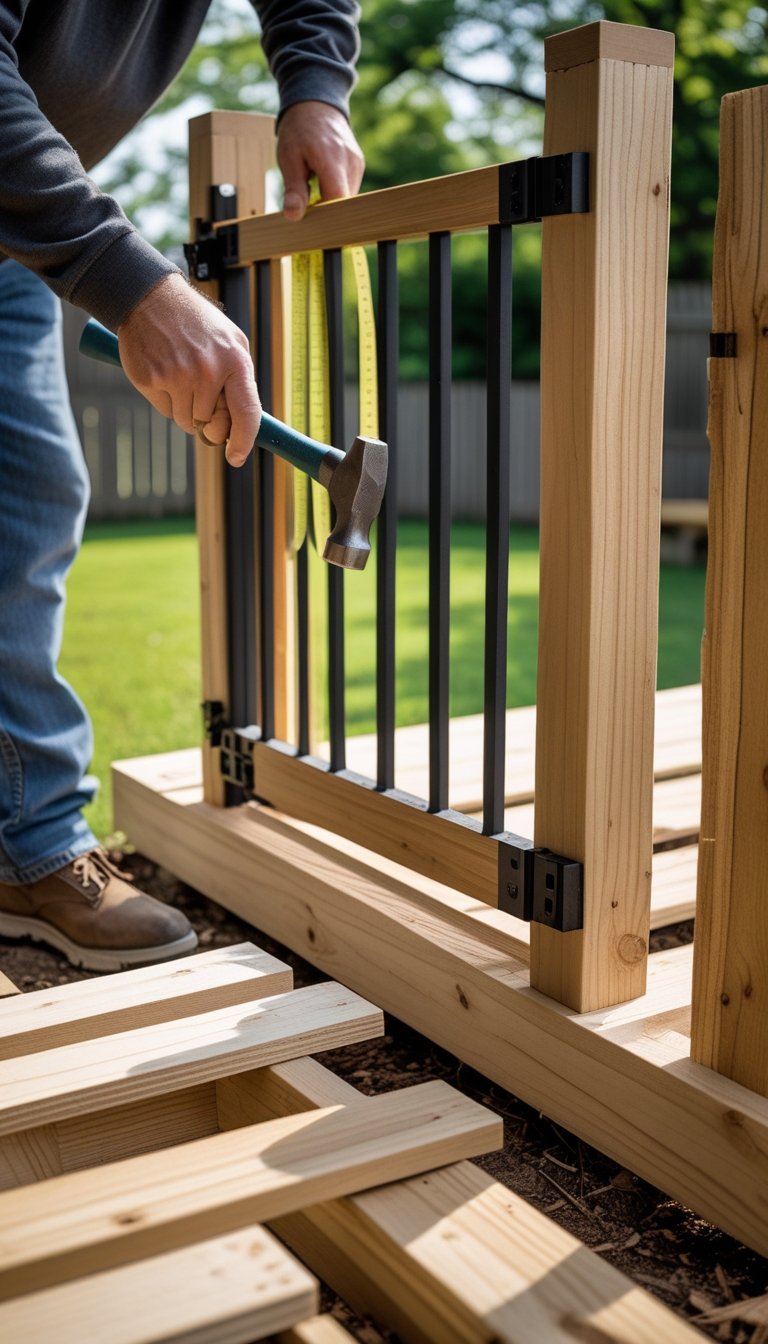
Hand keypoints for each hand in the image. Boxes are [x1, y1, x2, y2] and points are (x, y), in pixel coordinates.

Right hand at [117, 274, 260, 466]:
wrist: (151, 298)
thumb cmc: (195, 323)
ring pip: (186, 422)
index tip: (236, 457)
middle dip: (209, 422)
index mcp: (234, 361)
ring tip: (181, 374)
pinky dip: (166, 400)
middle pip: (211, 425)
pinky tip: (164, 372)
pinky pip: (165, 411)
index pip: (247, 414)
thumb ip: (240, 381)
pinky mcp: (151, 380)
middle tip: (202, 398)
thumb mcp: (230, 342)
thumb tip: (241, 425)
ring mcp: (177, 376)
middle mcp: (207, 371)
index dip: (243, 441)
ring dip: (185, 408)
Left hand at [277, 101, 364, 219]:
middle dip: (326, 211)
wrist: (315, 104)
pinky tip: (322, 182)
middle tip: (307, 208)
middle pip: (344, 203)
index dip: (326, 217)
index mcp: (331, 159)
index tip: (311, 223)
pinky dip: (335, 192)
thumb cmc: (298, 131)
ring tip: (313, 188)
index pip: (337, 200)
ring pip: (347, 197)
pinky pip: (349, 188)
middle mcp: (350, 162)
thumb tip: (293, 216)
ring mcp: (357, 163)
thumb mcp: (288, 158)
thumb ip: (294, 189)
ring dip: (330, 201)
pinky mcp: (358, 164)